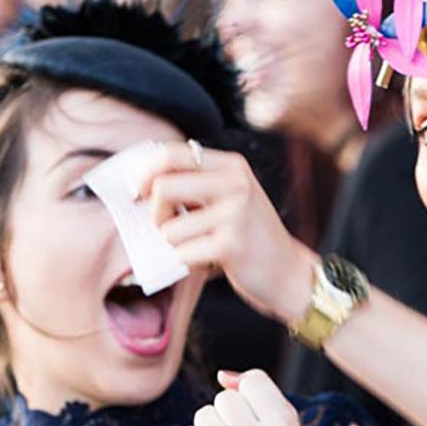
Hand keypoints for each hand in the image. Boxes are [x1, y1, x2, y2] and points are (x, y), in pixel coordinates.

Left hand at [135, 142, 314, 323]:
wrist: (288, 271)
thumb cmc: (250, 236)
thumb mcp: (232, 197)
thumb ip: (196, 183)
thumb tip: (140, 182)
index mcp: (232, 166)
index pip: (172, 154)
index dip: (145, 173)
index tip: (139, 192)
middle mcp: (235, 183)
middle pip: (162, 187)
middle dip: (155, 214)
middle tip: (167, 227)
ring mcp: (235, 213)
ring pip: (169, 228)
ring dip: (176, 245)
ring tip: (200, 246)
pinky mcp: (231, 244)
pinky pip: (182, 253)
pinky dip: (187, 262)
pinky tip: (209, 261)